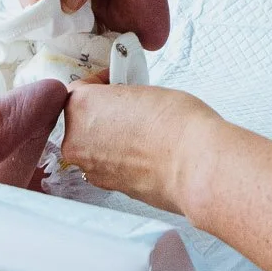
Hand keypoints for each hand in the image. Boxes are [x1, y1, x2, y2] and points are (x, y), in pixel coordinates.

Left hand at [60, 81, 223, 216]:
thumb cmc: (176, 126)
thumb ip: (121, 98)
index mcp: (82, 106)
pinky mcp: (108, 187)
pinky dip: (120, 158)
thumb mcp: (145, 91)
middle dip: (103, 113)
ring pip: (93, 145)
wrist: (194, 166)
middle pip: (82, 119)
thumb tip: (122, 105)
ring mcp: (91, 167)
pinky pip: (107, 164)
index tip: (115, 83)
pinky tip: (144, 151)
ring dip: (110, 137)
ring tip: (142, 132)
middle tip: (131, 108)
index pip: (79, 89)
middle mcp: (77, 139)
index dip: (101, 84)